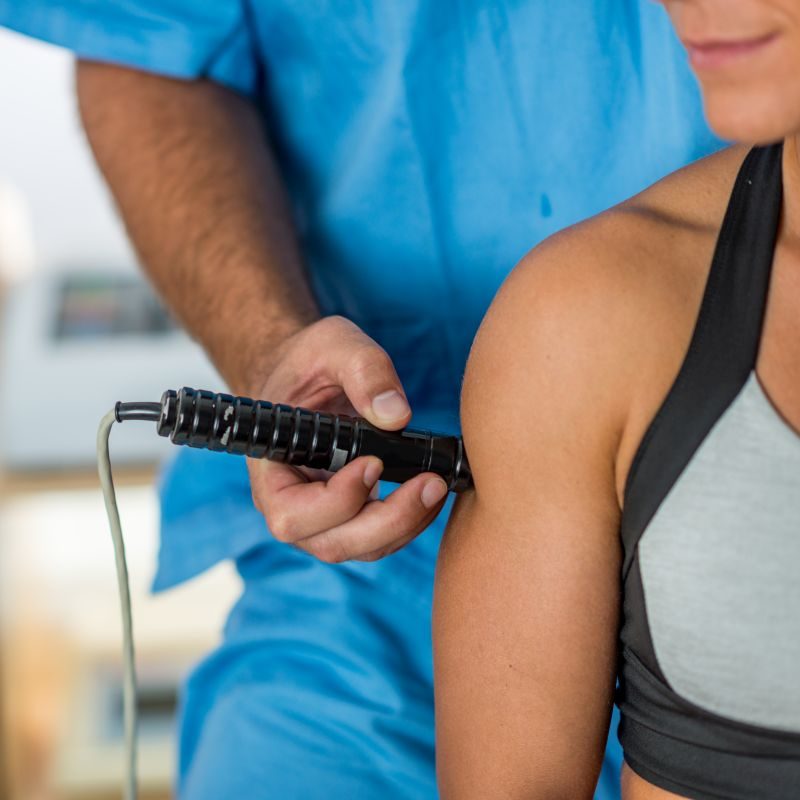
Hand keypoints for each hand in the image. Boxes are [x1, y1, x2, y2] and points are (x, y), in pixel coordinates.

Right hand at [245, 316, 449, 561]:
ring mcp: (321, 517)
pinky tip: (430, 490)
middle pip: (331, 543)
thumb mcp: (333, 345)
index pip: (292, 514)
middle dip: (386, 522)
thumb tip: (396, 415)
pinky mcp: (351, 515)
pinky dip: (409, 521)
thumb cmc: (310, 361)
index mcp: (270, 470)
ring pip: (361, 548)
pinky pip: (379, 537)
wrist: (308, 375)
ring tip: (436, 485)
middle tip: (429, 484)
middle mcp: (291, 504)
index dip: (337, 500)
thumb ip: (364, 370)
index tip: (374, 463)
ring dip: (404, 526)